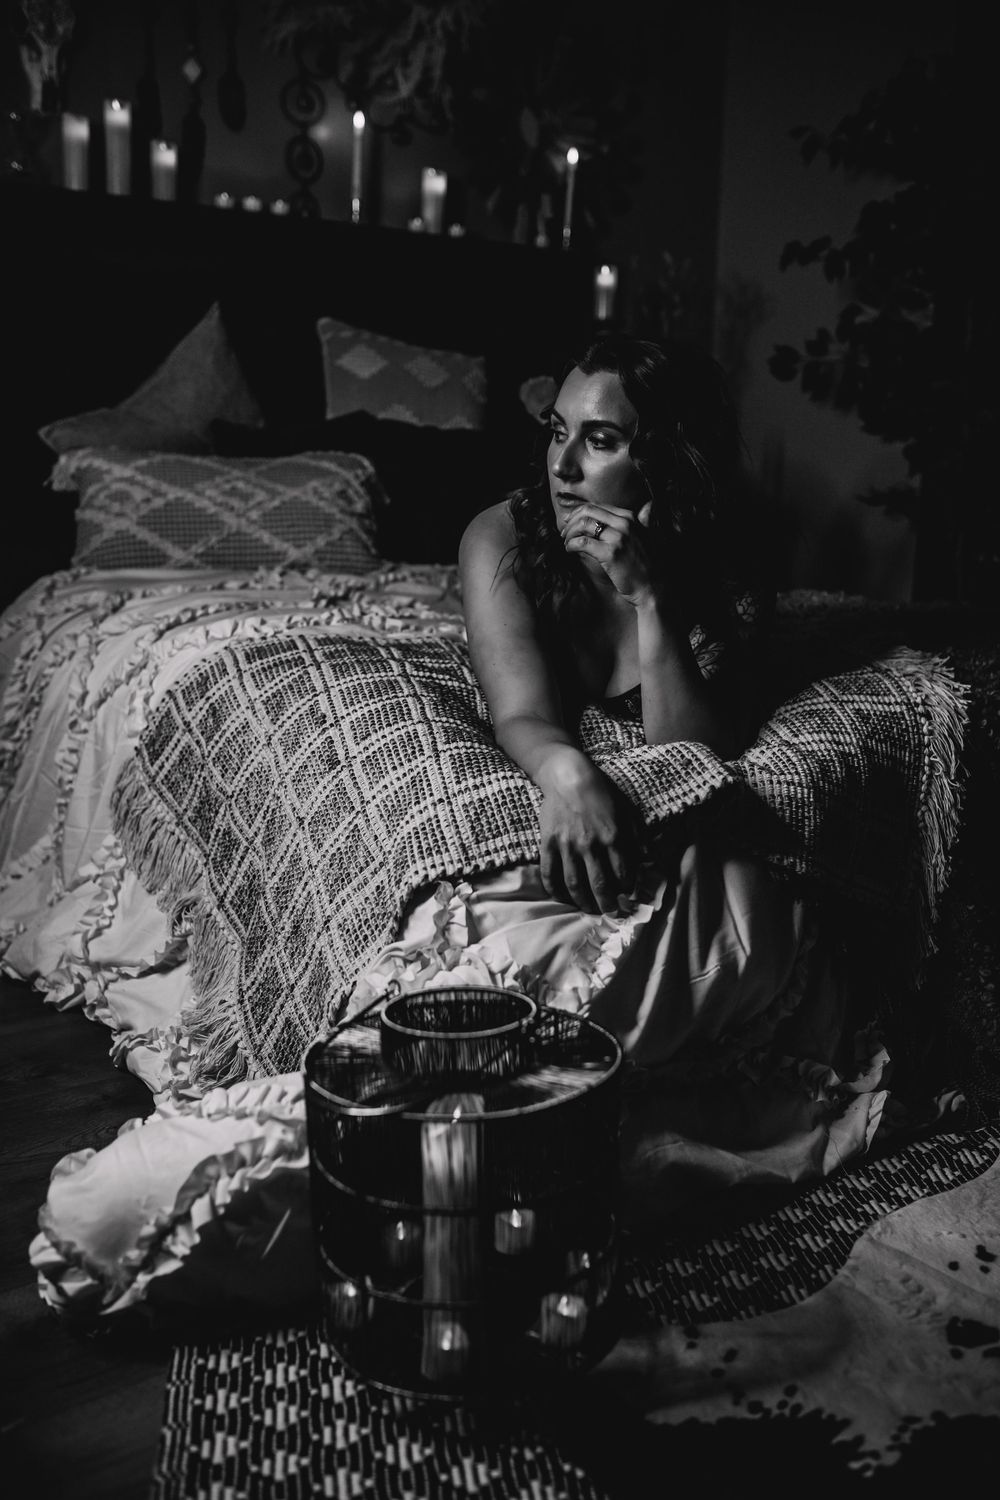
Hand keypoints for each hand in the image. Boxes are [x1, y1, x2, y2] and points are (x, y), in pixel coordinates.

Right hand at [536, 750, 639, 914]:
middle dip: (608, 905)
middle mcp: (591, 845)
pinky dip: (555, 891)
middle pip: (600, 886)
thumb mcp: (628, 812)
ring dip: (584, 903)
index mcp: (613, 837)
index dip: (627, 888)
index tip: (627, 893)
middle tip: (611, 913)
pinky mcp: (548, 844)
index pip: (623, 874)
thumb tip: (649, 861)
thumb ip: (639, 838)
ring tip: (590, 910)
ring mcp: (567, 846)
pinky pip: (550, 874)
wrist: (569, 776)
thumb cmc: (602, 792)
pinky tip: (563, 898)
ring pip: (575, 885)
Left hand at [562, 500, 655, 603]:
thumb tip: (634, 511)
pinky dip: (571, 545)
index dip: (580, 512)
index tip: (571, 520)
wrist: (653, 587)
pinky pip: (582, 543)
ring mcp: (618, 538)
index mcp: (630, 517)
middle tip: (564, 531)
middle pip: (588, 512)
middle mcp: (625, 524)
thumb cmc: (646, 565)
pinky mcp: (610, 553)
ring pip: (583, 525)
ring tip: (565, 542)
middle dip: (572, 520)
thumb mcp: (645, 537)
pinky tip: (569, 550)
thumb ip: (637, 523)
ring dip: (569, 533)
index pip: (598, 506)